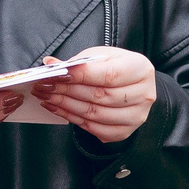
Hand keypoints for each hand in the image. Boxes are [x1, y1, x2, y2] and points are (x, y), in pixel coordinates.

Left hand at [34, 47, 156, 143]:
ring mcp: (135, 116)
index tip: (57, 74)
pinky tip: (58, 109)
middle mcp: (143, 95)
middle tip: (44, 86)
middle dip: (67, 91)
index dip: (81, 75)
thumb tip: (51, 65)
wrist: (132, 86)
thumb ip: (79, 62)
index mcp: (140, 69)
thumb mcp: (102, 57)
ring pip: (95, 114)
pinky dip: (72, 119)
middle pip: (100, 96)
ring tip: (46, 97)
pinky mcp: (124, 131)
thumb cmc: (117, 68)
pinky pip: (94, 129)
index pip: (109, 75)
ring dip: (66, 106)